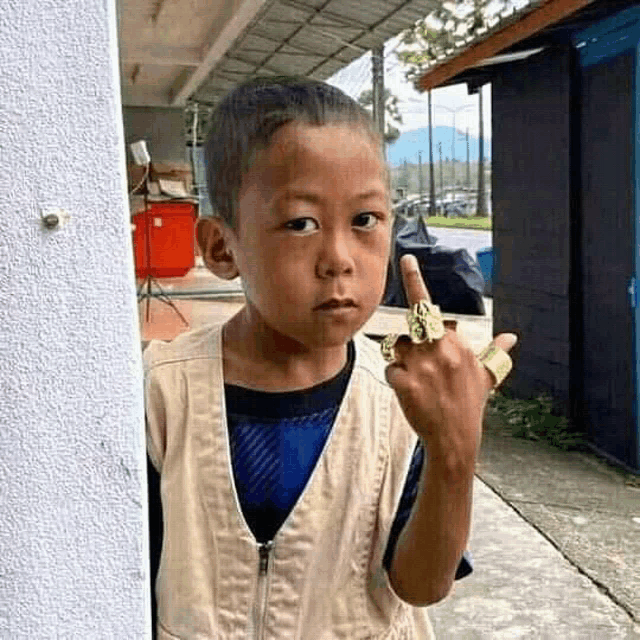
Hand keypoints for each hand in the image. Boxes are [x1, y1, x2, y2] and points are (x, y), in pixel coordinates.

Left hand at [385, 254, 517, 464]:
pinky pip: (391, 370)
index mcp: (456, 343)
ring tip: (421, 382)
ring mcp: (420, 366)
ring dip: (404, 361)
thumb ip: (495, 352)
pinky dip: (397, 380)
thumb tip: (512, 337)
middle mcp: (439, 350)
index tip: (405, 259)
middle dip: (412, 342)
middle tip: (425, 365)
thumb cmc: (470, 403)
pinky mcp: (404, 382)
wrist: (455, 437)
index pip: (431, 307)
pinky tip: (412, 394)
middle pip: (410, 329)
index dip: (415, 280)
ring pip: (397, 348)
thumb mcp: (486, 376)